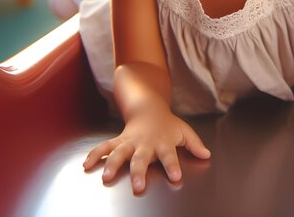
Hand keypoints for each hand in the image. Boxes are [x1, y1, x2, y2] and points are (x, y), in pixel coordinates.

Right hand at [83, 105, 210, 192]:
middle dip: (139, 172)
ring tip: (106, 177)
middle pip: (141, 158)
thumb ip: (195, 144)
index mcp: (162, 142)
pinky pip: (105, 147)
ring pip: (120, 153)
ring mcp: (130, 142)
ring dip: (112, 164)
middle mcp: (145, 143)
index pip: (169, 155)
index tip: (175, 177)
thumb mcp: (184, 131)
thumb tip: (206, 155)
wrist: (148, 107)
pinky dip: (95, 155)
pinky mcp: (118, 141)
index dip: (172, 166)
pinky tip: (86, 165)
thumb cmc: (167, 124)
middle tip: (138, 186)